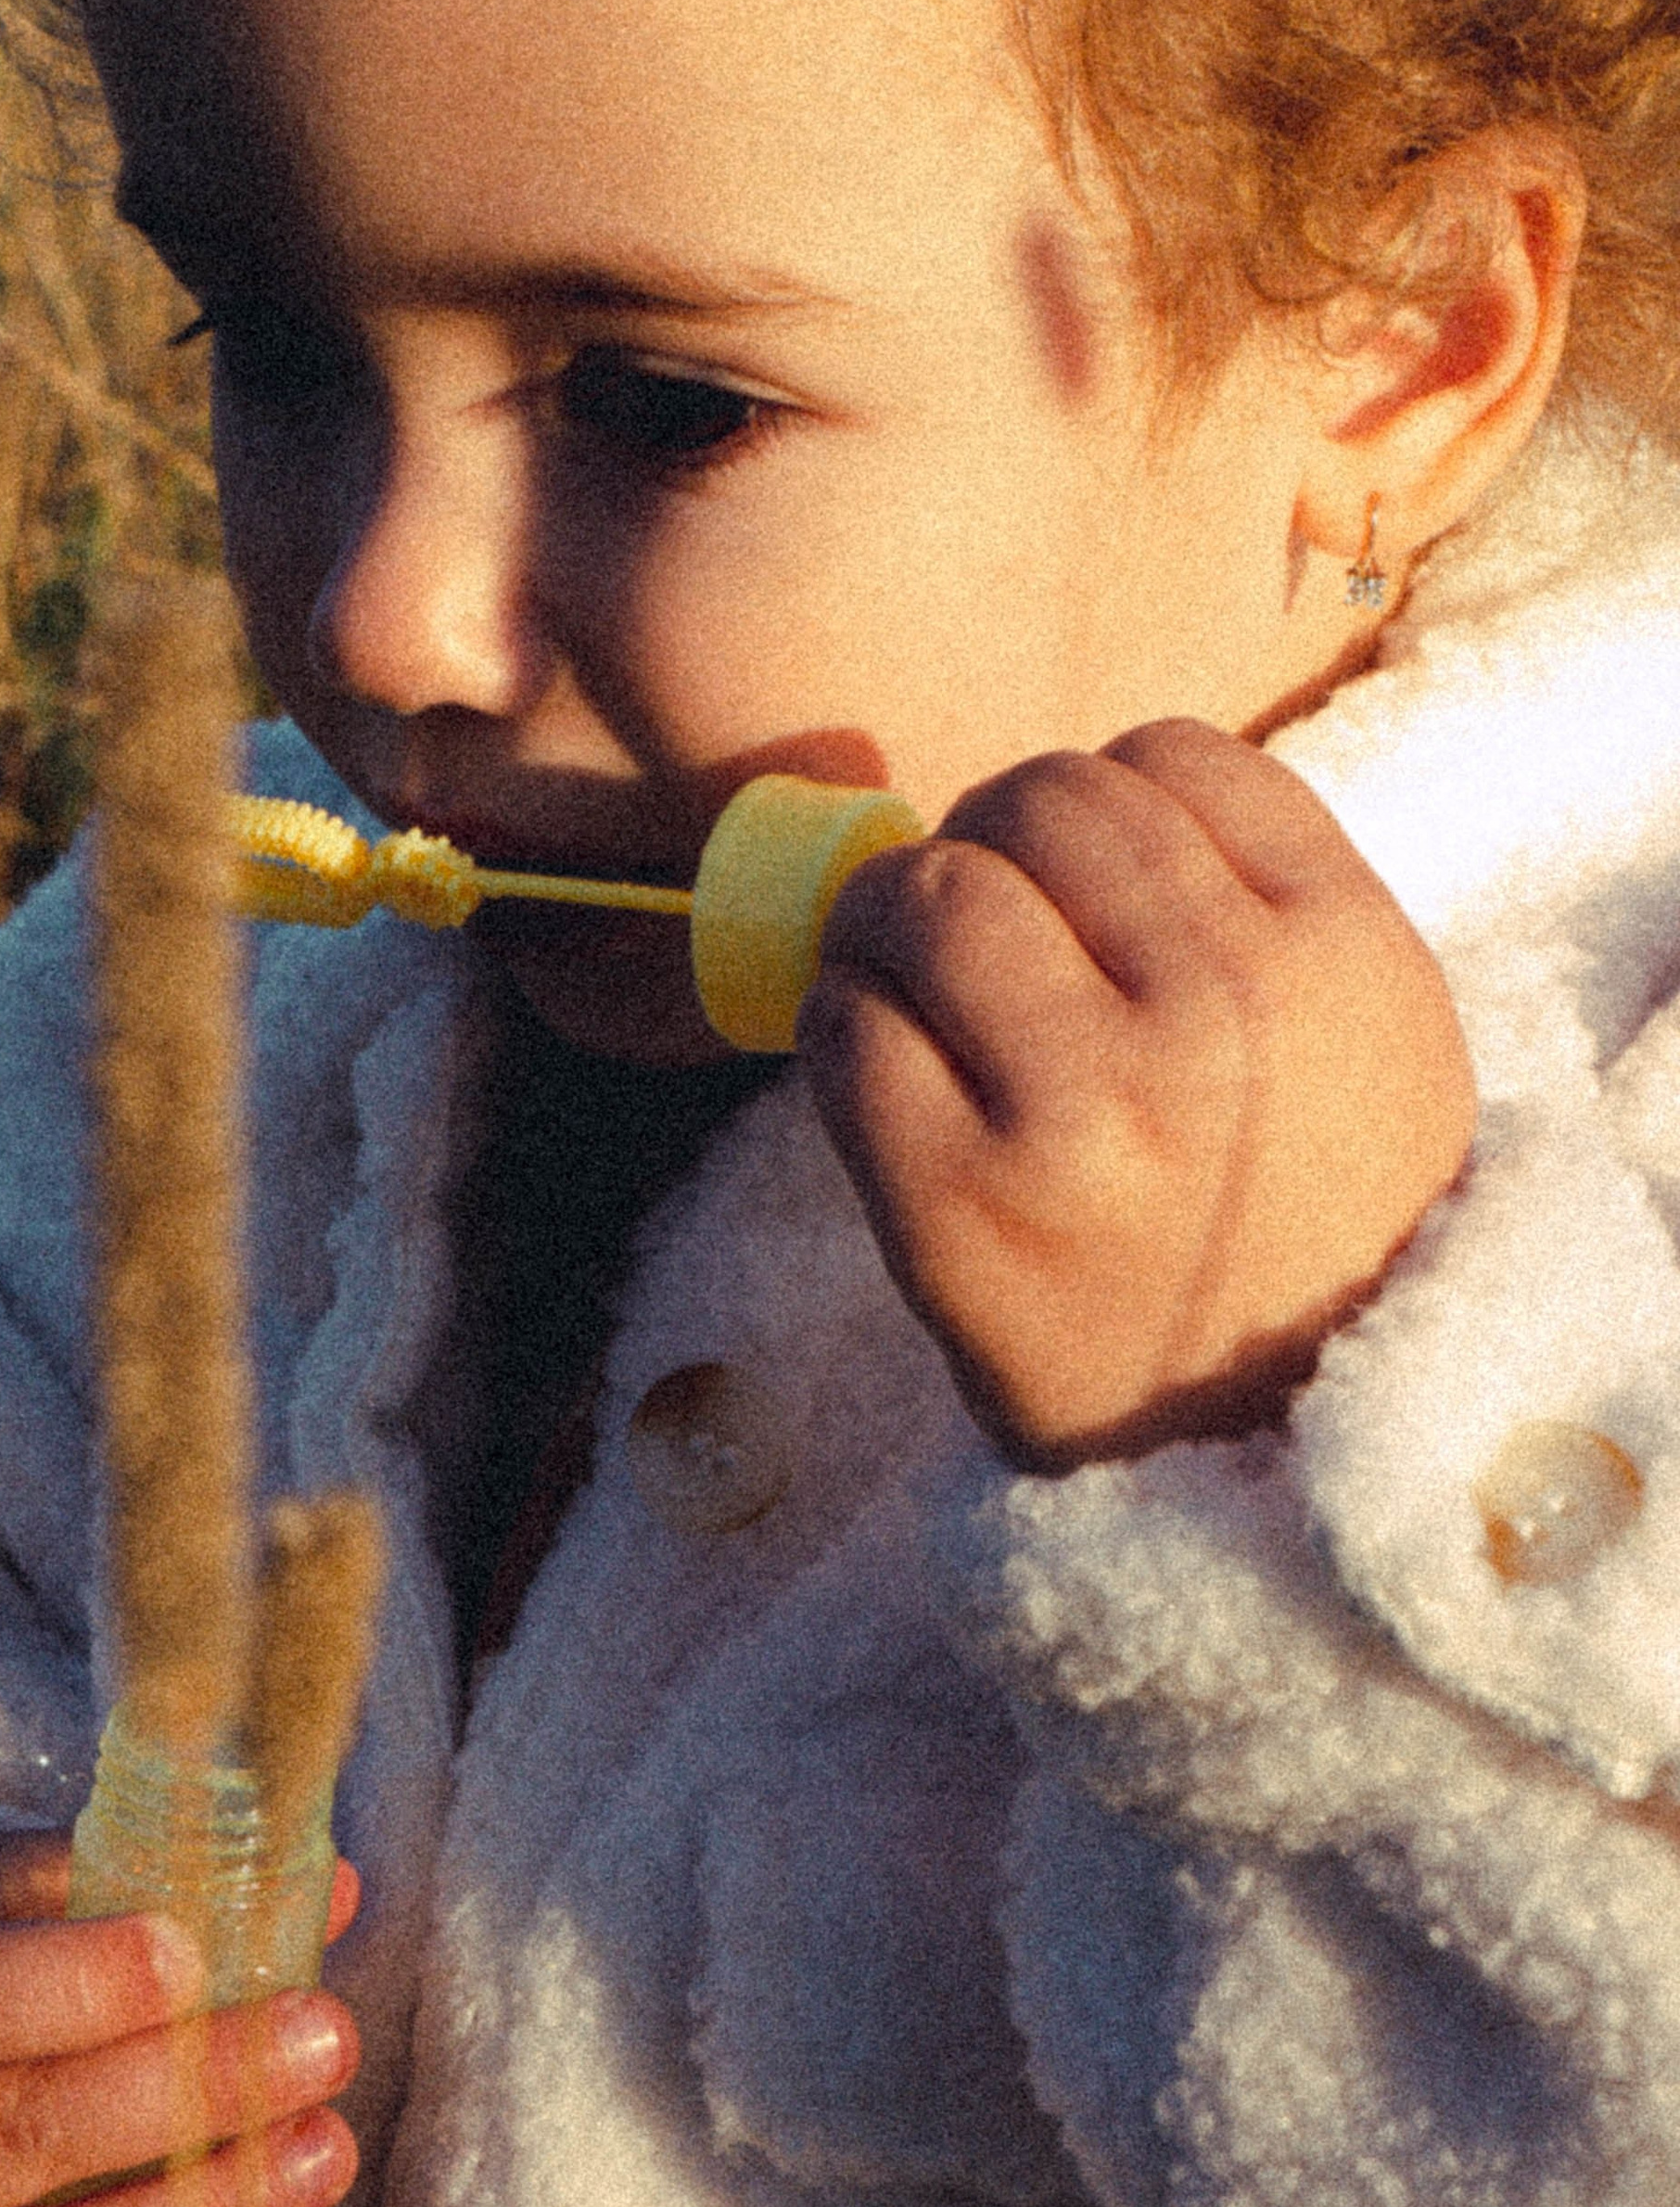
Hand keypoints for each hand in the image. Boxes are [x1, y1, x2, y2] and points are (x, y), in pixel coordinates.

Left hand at [798, 717, 1474, 1469]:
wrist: (1267, 1450)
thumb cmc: (1303, 1221)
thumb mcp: (1369, 1036)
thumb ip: (1264, 896)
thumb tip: (1071, 787)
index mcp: (1338, 953)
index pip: (1171, 756)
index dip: (1102, 801)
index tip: (1080, 878)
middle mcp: (1222, 1012)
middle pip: (1037, 802)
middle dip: (986, 845)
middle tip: (973, 923)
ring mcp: (1086, 1107)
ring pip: (926, 889)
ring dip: (889, 921)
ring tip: (909, 983)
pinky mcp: (958, 1201)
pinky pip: (845, 1025)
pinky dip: (837, 1025)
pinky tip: (877, 1067)